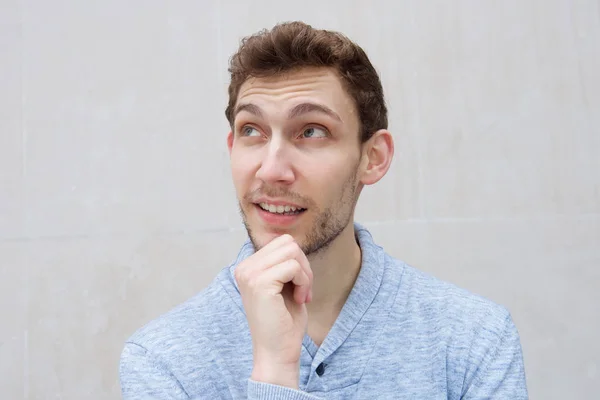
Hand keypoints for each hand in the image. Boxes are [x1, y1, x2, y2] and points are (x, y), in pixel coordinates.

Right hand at [234, 234, 312, 388]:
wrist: (277, 352)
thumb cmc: (284, 322)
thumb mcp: (284, 285)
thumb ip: (284, 263)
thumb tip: (293, 243)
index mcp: (248, 267)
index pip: (281, 242)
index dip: (298, 262)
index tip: (300, 286)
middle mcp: (244, 268)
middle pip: (287, 243)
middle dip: (303, 265)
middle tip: (304, 290)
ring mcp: (250, 274)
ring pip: (292, 251)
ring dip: (305, 274)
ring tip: (301, 295)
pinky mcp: (260, 283)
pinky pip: (293, 266)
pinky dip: (304, 282)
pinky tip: (300, 300)